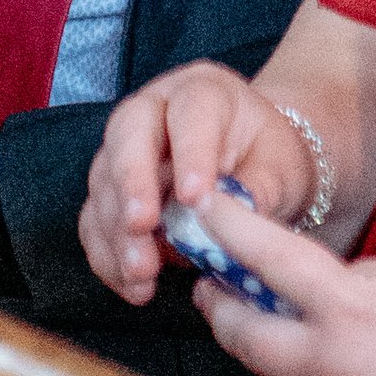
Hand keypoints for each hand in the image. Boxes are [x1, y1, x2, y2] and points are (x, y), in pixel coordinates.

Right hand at [80, 60, 316, 306]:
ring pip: (104, 180)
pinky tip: (129, 284)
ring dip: (117, 231)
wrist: (254, 165)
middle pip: (128, 133)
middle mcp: (155, 109)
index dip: (190, 152)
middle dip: (132, 183)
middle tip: (141, 227)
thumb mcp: (281, 170)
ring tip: (141, 274)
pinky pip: (94, 217)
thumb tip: (232, 221)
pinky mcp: (111, 187)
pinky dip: (106, 253)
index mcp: (204, 91)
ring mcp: (126, 147)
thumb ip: (258, 190)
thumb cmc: (269, 159)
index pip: (191, 111)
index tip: (194, 198)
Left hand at [182, 191, 375, 375]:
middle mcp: (336, 367)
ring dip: (284, 359)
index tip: (203, 208)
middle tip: (211, 287)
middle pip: (243, 336)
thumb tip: (316, 286)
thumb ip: (360, 277)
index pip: (270, 259)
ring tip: (319, 339)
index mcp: (353, 309)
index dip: (229, 228)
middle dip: (219, 307)